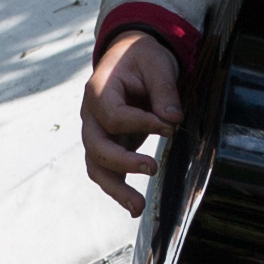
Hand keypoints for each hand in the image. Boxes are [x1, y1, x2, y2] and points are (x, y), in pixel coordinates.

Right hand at [81, 30, 184, 216]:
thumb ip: (164, 90)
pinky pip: (106, 171)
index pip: (114, 117)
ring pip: (96, 166)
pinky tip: (135, 207)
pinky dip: (118, 190)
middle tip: (152, 167)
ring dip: (116, 188)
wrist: (129, 56)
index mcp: (98, 92)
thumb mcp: (156, 63)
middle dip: (122, 162)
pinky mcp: (108, 145)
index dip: (141, 123)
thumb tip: (172, 119)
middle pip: (96, 147)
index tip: (170, 124)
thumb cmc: (141, 57)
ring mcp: (97, 133)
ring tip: (138, 206)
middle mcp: (91, 116)